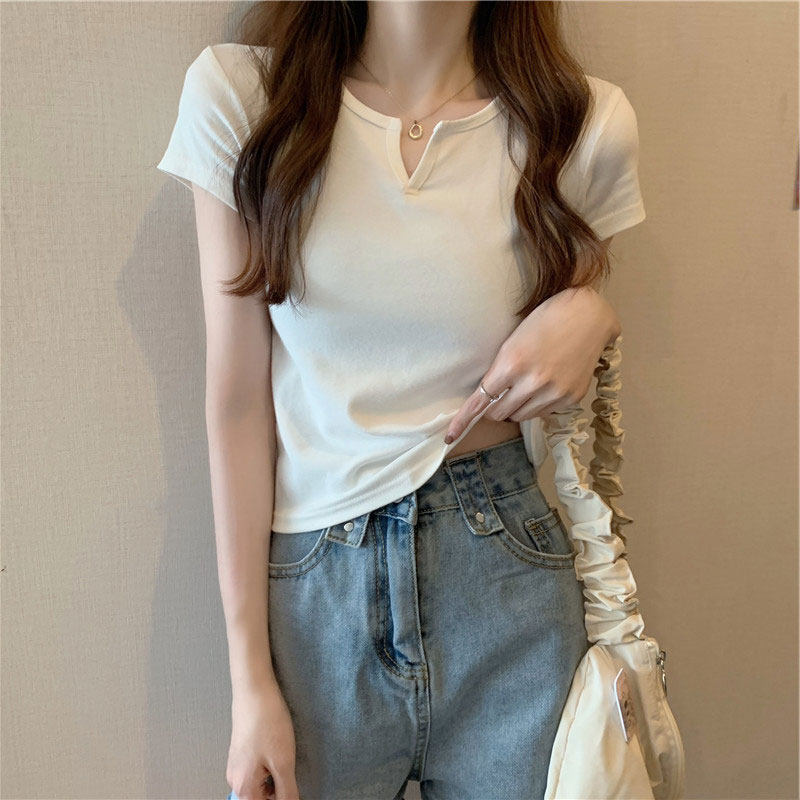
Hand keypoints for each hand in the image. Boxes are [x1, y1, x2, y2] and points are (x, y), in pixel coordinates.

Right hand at [227, 677, 300, 799]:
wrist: (254, 690)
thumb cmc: (266, 721)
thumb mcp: (283, 763)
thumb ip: (287, 793)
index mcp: (243, 788)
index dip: (283, 799)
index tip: (291, 787)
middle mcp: (235, 779)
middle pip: (261, 798)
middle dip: (278, 789)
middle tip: (290, 771)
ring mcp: (237, 764)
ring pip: (260, 783)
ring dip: (275, 776)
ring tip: (284, 755)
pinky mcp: (241, 751)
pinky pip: (257, 768)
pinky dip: (270, 765)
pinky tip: (278, 747)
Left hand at [444, 286, 620, 442]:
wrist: (589, 315)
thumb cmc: (546, 320)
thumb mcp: (513, 340)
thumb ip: (500, 370)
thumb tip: (489, 397)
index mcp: (512, 362)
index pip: (481, 399)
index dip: (464, 419)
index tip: (450, 434)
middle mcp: (533, 382)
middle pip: (500, 413)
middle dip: (495, 407)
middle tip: (502, 393)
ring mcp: (554, 392)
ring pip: (521, 417)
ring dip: (516, 408)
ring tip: (525, 387)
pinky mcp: (571, 398)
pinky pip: (543, 413)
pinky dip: (537, 405)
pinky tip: (545, 385)